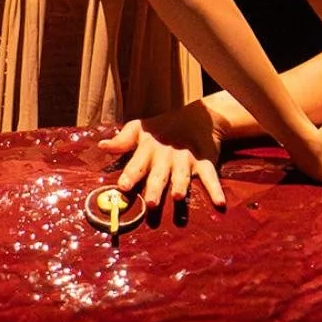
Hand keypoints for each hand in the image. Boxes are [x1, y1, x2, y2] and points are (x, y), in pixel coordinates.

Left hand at [99, 103, 227, 214]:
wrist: (196, 118)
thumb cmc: (160, 128)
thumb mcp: (139, 129)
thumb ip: (122, 141)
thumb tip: (102, 146)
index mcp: (148, 150)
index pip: (137, 165)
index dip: (130, 176)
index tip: (123, 186)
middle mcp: (166, 157)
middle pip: (159, 175)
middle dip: (155, 188)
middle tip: (151, 202)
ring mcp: (186, 161)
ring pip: (182, 176)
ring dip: (180, 186)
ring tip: (178, 196)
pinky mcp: (204, 163)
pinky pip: (210, 177)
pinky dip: (215, 190)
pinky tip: (220, 203)